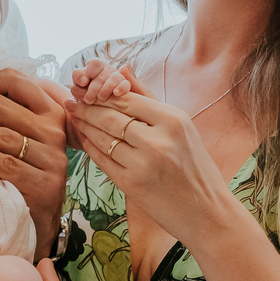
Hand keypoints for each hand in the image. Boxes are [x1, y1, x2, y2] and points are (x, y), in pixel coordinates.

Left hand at [0, 71, 67, 258]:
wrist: (39, 220)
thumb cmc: (21, 173)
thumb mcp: (18, 138)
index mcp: (49, 111)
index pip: (15, 81)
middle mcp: (54, 130)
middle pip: (2, 106)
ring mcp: (53, 158)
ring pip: (2, 134)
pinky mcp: (45, 184)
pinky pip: (6, 164)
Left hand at [65, 88, 236, 253]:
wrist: (206, 211)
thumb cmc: (195, 166)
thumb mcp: (182, 126)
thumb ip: (149, 98)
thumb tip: (123, 69)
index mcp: (173, 120)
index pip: (127, 99)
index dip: (102, 93)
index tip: (86, 88)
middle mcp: (158, 140)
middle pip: (111, 117)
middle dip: (87, 107)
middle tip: (73, 100)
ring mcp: (143, 163)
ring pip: (103, 137)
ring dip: (84, 125)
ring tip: (74, 115)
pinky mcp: (131, 184)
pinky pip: (102, 159)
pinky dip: (90, 146)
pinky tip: (84, 138)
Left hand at [70, 58, 133, 103]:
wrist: (97, 106)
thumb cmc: (86, 92)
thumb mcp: (79, 85)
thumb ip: (78, 78)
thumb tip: (83, 80)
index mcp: (95, 67)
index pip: (94, 63)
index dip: (89, 72)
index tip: (83, 83)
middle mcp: (107, 69)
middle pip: (102, 73)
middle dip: (94, 88)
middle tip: (88, 100)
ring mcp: (118, 77)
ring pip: (114, 78)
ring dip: (106, 89)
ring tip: (100, 99)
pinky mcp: (126, 86)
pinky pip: (126, 84)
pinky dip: (121, 88)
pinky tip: (115, 94)